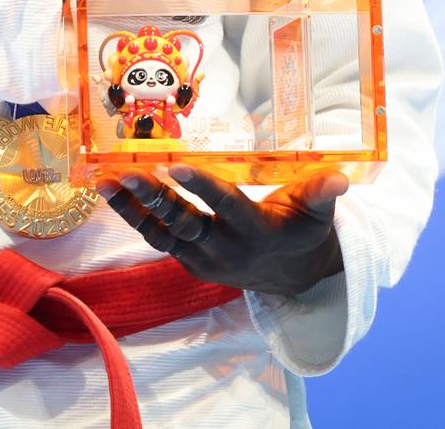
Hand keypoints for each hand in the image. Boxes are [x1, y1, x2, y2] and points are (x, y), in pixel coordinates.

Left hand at [96, 165, 347, 297]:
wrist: (293, 278)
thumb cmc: (303, 231)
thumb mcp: (318, 213)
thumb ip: (323, 193)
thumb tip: (341, 179)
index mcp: (255, 230)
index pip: (224, 206)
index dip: (201, 187)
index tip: (175, 166)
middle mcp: (225, 248)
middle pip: (184, 222)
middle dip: (153, 197)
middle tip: (125, 172)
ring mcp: (203, 259)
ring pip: (161, 233)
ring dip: (131, 208)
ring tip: (103, 182)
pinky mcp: (189, 262)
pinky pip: (157, 239)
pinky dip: (135, 217)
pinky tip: (112, 193)